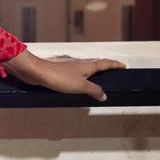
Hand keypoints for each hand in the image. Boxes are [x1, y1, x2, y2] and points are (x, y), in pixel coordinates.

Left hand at [2, 50, 126, 102]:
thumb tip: (104, 95)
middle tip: (112, 72)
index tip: (123, 65)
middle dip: (105, 68)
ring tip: (98, 81)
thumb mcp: (81, 86)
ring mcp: (69, 68)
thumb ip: (94, 90)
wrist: (36, 72)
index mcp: (87, 66)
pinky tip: (78, 86)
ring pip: (85, 70)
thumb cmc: (58, 77)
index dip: (115, 64)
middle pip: (95, 65)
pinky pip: (75, 75)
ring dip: (93, 74)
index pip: (105, 64)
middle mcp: (79, 64)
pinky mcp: (60, 73)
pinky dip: (81, 79)